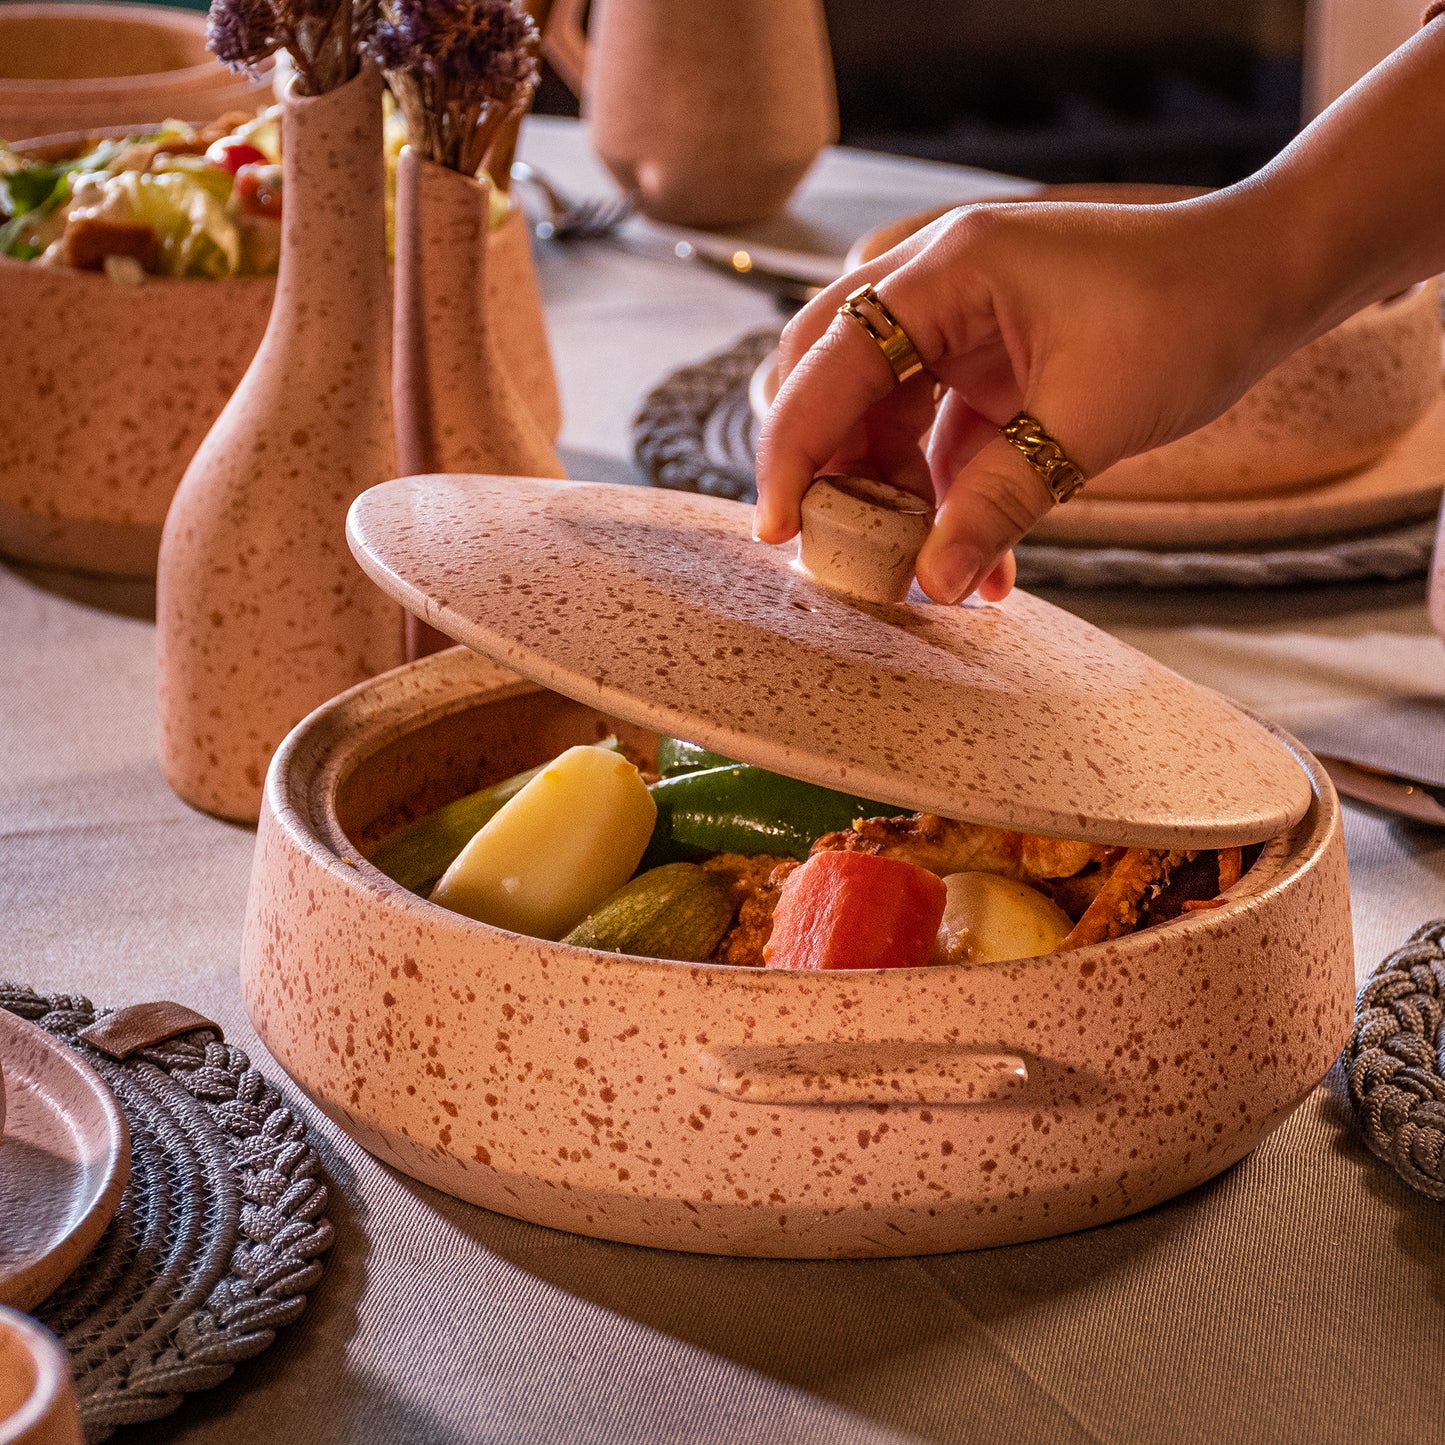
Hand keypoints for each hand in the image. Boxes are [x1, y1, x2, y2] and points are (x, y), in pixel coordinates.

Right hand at [754, 189, 1301, 602]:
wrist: (1266, 280)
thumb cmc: (1189, 316)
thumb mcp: (1089, 421)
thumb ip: (998, 501)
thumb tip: (930, 583)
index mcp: (948, 269)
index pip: (831, 362)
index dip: (794, 452)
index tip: (781, 530)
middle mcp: (937, 286)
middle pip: (831, 378)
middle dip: (827, 469)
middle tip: (829, 547)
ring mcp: (959, 323)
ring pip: (879, 415)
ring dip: (890, 495)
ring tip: (915, 569)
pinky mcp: (986, 362)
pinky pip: (936, 436)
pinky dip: (944, 496)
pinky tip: (973, 562)